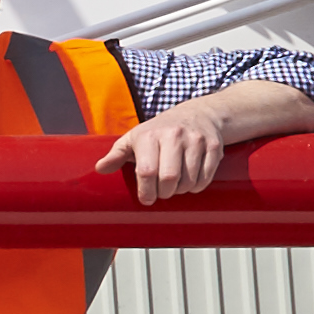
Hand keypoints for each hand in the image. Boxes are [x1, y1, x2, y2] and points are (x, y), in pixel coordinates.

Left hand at [101, 103, 229, 202]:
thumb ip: (116, 154)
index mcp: (150, 135)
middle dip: (164, 193)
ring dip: (181, 191)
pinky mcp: (213, 146)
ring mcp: (195, 140)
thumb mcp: (135, 138)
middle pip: (169, 178)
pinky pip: (205, 177)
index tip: (146, 199)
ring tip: (175, 187)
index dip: (146, 191)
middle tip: (162, 193)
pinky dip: (197, 186)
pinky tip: (191, 182)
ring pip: (189, 180)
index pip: (147, 171)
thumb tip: (99, 168)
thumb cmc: (161, 130)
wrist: (199, 113)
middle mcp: (173, 135)